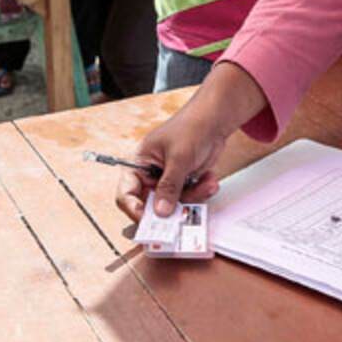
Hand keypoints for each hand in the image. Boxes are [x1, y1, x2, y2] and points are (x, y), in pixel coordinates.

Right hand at [114, 105, 226, 223]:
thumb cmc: (191, 127)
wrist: (214, 120)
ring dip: (193, 197)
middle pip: (151, 204)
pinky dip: (201, 192)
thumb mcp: (178, 157)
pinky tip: (208, 179)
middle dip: (171, 207)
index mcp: (139, 162)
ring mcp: (168, 180)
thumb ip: (169, 185)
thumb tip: (160, 211)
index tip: (148, 221)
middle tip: (183, 211)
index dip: (134, 209)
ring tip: (205, 183)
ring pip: (174, 205)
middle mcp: (150, 174)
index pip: (127, 192)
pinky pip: (189, 199)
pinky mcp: (184, 183)